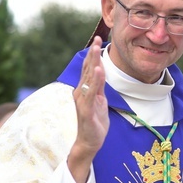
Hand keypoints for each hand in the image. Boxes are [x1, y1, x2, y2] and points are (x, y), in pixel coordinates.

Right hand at [67, 36, 109, 182]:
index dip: (93, 54)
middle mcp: (81, 93)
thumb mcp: (100, 101)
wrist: (88, 143)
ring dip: (93, 63)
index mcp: (85, 90)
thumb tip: (101, 72)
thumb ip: (99, 87)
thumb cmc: (94, 123)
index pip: (89, 69)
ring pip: (88, 78)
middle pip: (87, 69)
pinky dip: (95, 81)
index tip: (98, 40)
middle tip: (97, 38)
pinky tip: (98, 71)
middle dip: (92, 54)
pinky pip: (91, 93)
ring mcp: (82, 101)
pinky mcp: (86, 110)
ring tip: (96, 49)